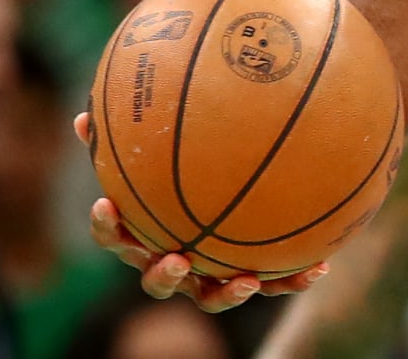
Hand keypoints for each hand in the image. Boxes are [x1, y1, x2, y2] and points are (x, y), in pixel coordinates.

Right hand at [74, 114, 327, 310]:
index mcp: (148, 235)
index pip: (117, 235)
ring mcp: (212, 276)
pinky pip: (273, 285)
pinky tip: (320, 267)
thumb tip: (87, 110)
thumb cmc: (192, 171)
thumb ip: (135, 132)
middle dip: (164, 274)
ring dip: (227, 295)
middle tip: (176, 258)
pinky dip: (293, 280)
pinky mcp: (252, 277)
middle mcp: (176, 260)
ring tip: (246, 280)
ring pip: (212, 297)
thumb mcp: (165, 147)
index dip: (106, 226)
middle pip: (158, 279)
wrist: (248, 203)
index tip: (104, 204)